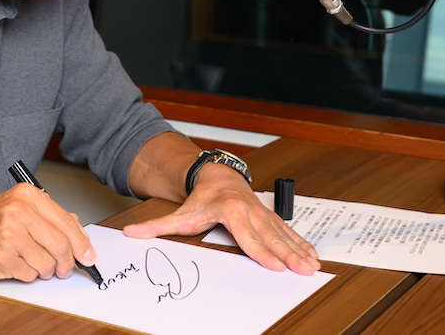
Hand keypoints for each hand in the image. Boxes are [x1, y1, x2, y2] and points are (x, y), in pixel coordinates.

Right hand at [0, 183, 96, 281]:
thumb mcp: (19, 207)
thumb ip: (50, 217)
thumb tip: (80, 235)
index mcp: (27, 195)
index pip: (67, 222)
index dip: (82, 244)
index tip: (88, 256)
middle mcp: (19, 211)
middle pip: (61, 245)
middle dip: (66, 263)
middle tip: (64, 268)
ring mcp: (9, 235)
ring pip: (48, 263)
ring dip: (44, 269)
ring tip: (29, 260)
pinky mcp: (3, 257)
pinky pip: (30, 274)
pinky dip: (27, 274)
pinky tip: (15, 263)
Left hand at [123, 163, 320, 274]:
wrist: (215, 175)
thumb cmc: (201, 198)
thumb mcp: (180, 213)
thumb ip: (157, 226)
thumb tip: (132, 233)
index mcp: (230, 211)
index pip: (248, 235)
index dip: (262, 251)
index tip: (275, 265)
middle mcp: (250, 211)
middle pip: (270, 236)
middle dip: (288, 254)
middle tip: (302, 269)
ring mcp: (262, 213)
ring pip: (283, 233)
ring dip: (299, 250)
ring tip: (313, 265)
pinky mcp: (269, 216)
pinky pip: (288, 230)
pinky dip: (301, 243)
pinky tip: (313, 255)